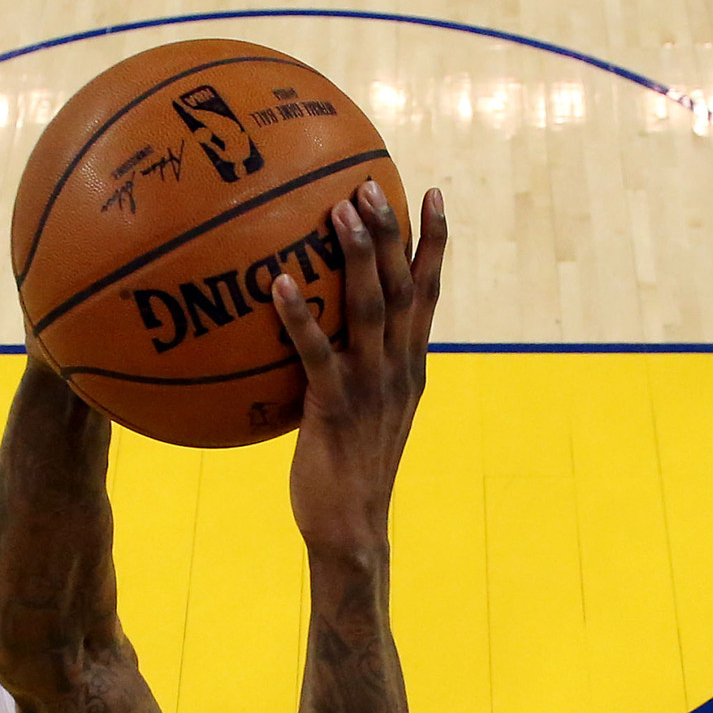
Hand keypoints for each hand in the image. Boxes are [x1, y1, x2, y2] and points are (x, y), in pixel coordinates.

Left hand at [271, 182, 447, 559]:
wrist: (352, 529)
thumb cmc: (346, 472)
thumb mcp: (362, 412)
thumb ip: (351, 367)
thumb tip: (318, 328)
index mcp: (410, 366)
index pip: (429, 294)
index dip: (433, 243)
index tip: (432, 193)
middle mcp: (399, 370)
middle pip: (404, 288)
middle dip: (392, 233)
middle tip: (372, 184)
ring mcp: (371, 388)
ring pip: (370, 310)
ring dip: (357, 257)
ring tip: (339, 210)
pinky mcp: (336, 409)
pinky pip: (317, 354)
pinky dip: (300, 317)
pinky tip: (279, 284)